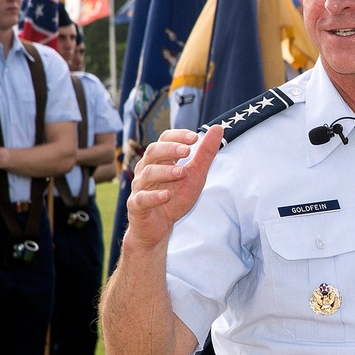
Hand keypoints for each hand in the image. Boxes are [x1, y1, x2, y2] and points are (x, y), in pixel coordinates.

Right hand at [125, 125, 222, 250]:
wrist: (160, 227)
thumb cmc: (176, 197)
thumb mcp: (195, 174)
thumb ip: (205, 153)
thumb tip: (218, 128)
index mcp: (160, 159)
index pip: (164, 139)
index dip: (178, 136)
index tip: (195, 137)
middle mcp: (147, 169)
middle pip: (153, 152)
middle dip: (170, 149)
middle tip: (188, 151)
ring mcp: (140, 187)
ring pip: (148, 173)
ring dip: (166, 172)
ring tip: (183, 172)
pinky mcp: (136, 206)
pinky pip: (141, 199)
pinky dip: (153, 196)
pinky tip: (166, 195)